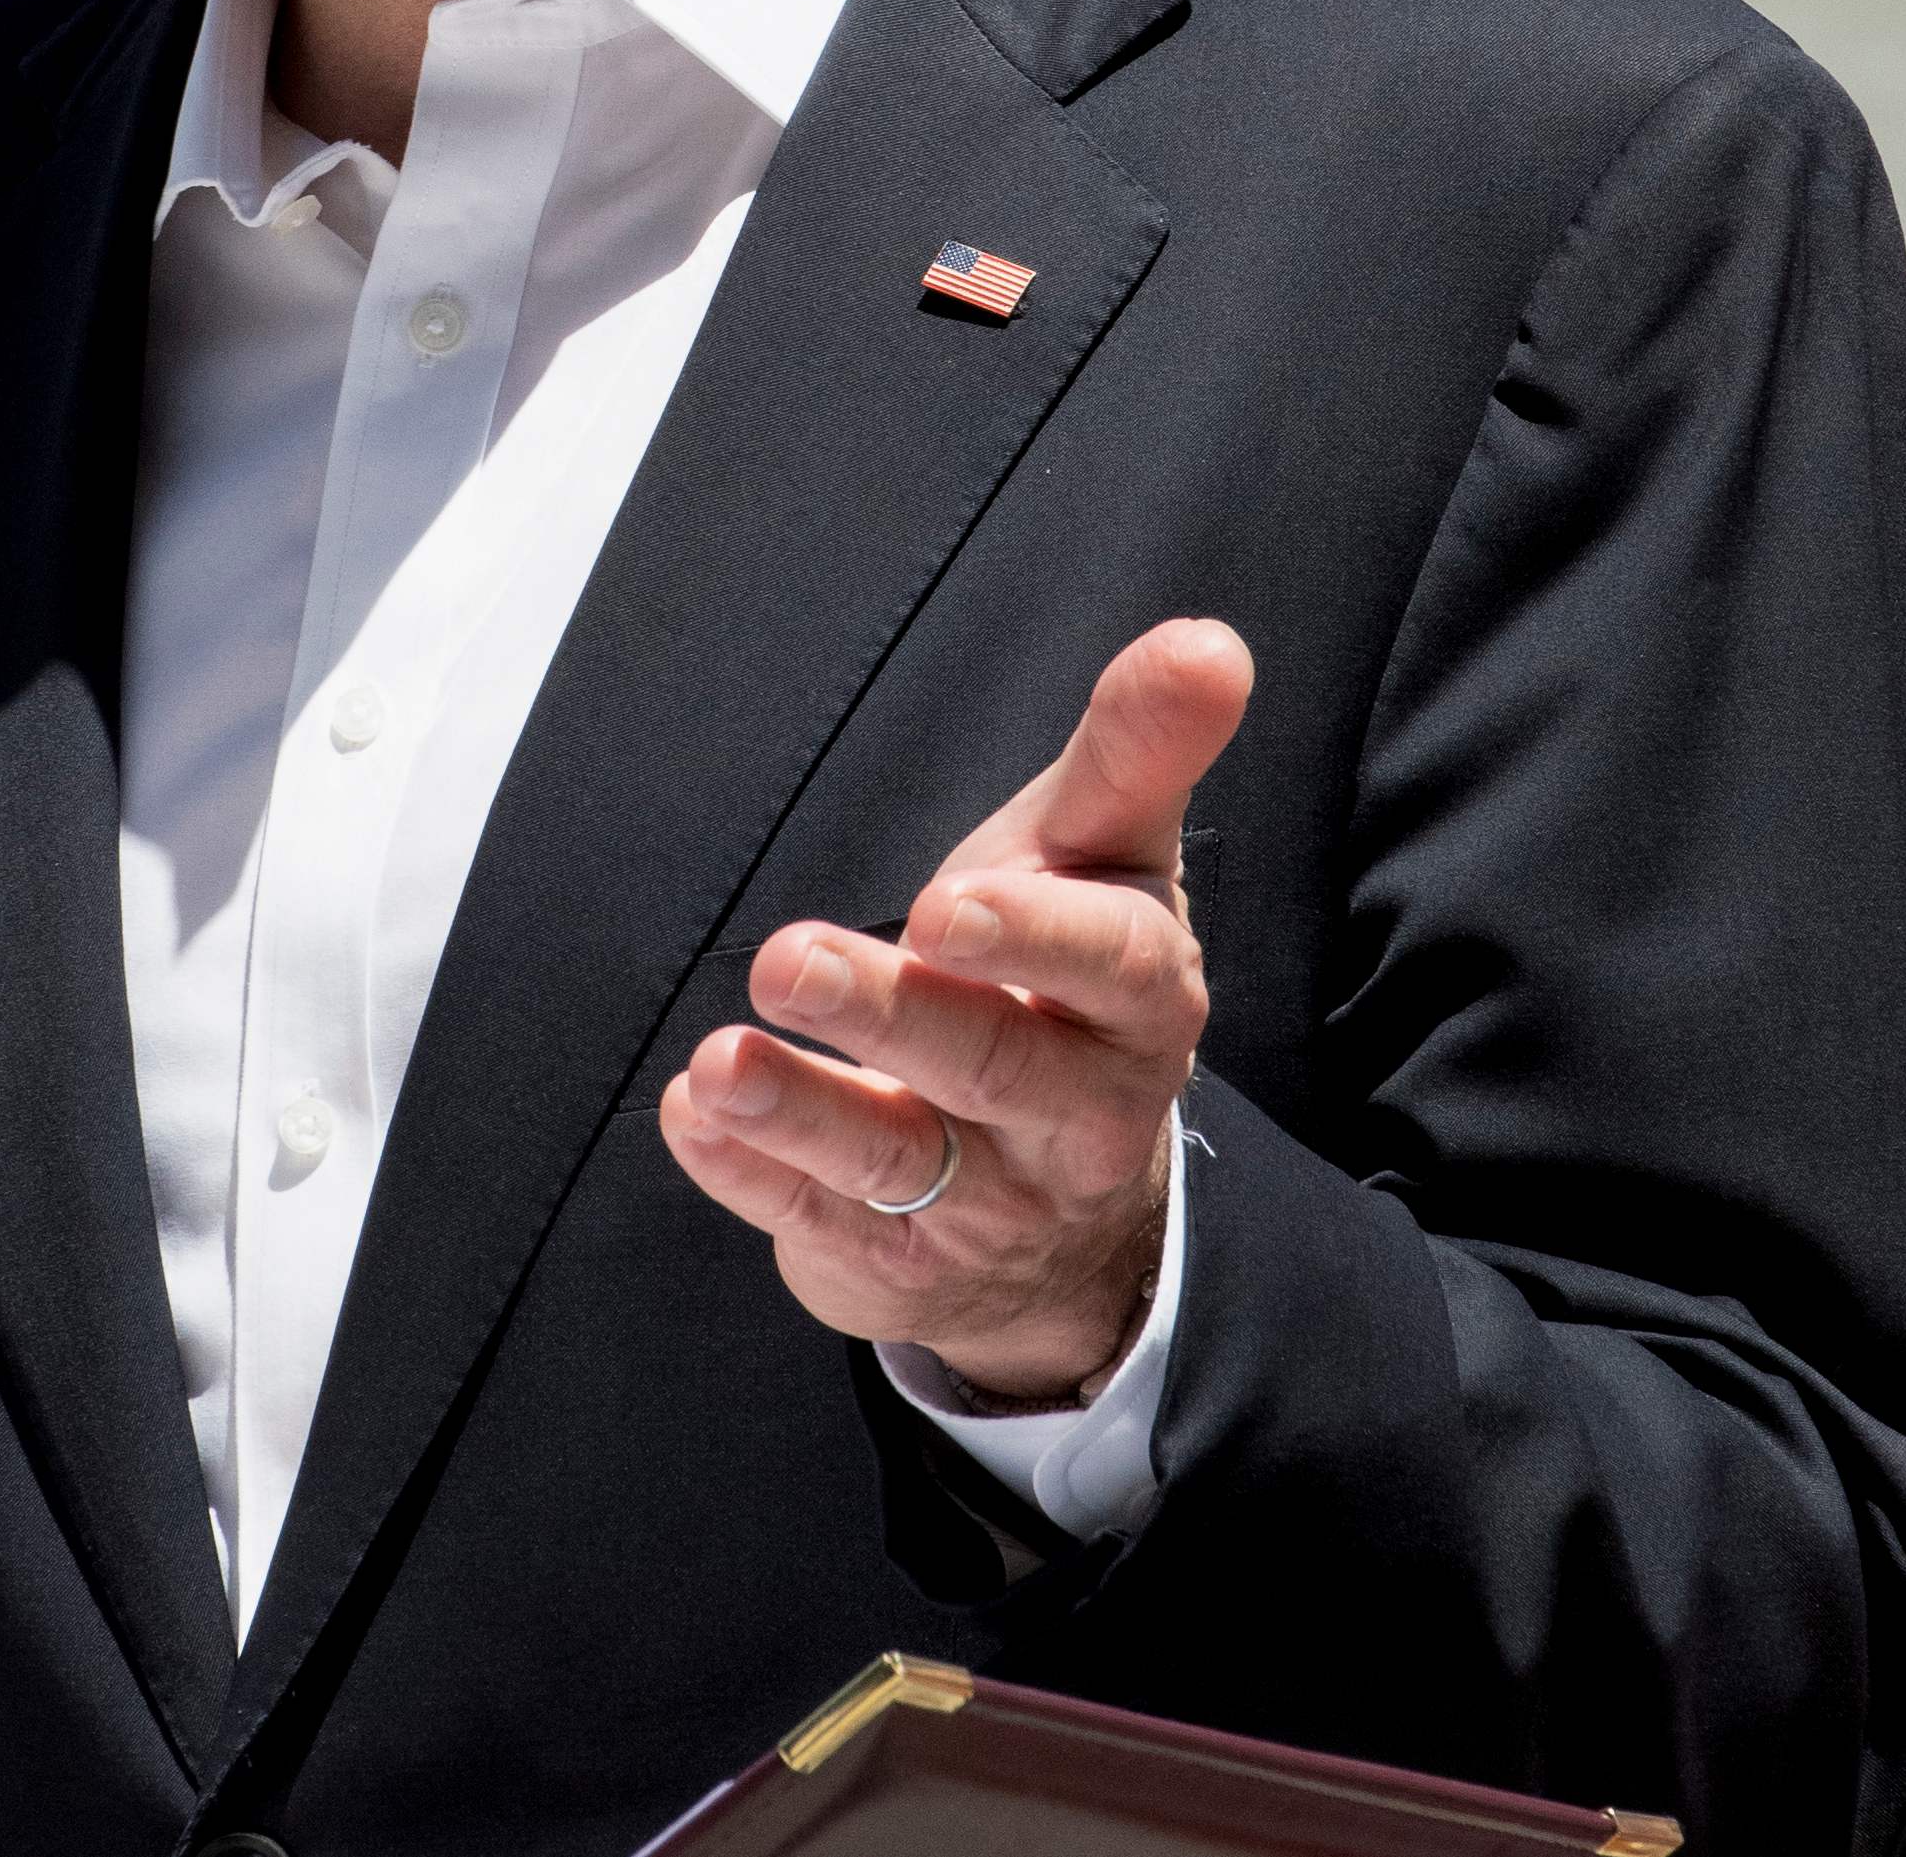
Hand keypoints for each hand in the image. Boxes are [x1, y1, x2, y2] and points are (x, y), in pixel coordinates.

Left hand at [659, 616, 1251, 1402]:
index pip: (1112, 966)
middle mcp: (1077, 1118)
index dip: (1034, 936)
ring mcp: (985, 1202)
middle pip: (990, 1068)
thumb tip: (1212, 640)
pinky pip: (817, 1223)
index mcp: (1140, 1005)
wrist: (1067, 1211)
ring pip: (895, 1162)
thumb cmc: (1067, 974)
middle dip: (890, 1015)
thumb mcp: (1106, 857)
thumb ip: (1139, 750)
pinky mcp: (896, 1264)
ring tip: (719, 1064)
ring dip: (801, 1111)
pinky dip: (749, 1172)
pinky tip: (693, 1114)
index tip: (945, 903)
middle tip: (787, 957)